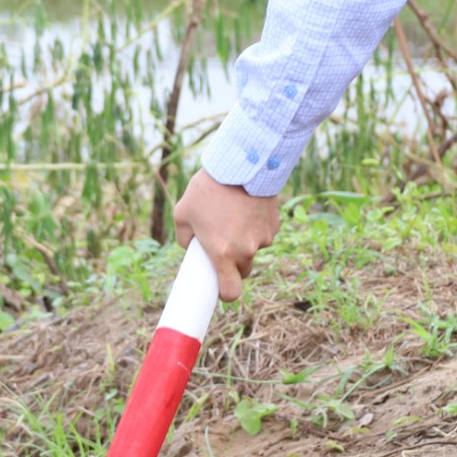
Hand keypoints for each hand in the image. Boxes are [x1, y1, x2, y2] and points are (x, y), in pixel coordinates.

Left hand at [173, 171, 281, 301]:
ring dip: (245, 242)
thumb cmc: (208, 189)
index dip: (225, 293)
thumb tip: (190, 247)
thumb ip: (184, 237)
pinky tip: (246, 208)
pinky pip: (263, 234)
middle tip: (222, 244)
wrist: (242, 164)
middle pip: (243, 271)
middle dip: (233, 264)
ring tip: (233, 216)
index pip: (231, 292)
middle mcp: (245, 250)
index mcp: (222, 253)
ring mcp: (263, 238)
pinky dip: (255, 227)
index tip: (220, 288)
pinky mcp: (274, 225)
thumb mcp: (183, 212)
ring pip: (254, 250)